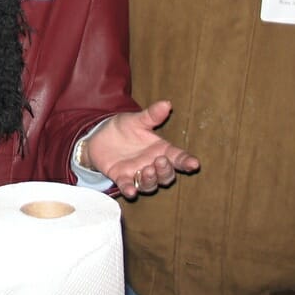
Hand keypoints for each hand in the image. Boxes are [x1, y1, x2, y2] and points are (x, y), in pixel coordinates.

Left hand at [85, 100, 199, 198]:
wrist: (100, 136)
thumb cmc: (125, 129)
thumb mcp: (137, 120)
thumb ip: (152, 115)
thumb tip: (167, 103)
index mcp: (160, 150)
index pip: (177, 157)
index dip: (186, 161)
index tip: (194, 163)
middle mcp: (151, 164)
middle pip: (166, 175)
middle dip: (165, 171)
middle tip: (160, 160)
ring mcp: (137, 173)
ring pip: (150, 184)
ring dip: (150, 180)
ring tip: (147, 170)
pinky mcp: (121, 178)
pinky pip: (128, 187)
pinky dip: (130, 190)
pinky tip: (131, 191)